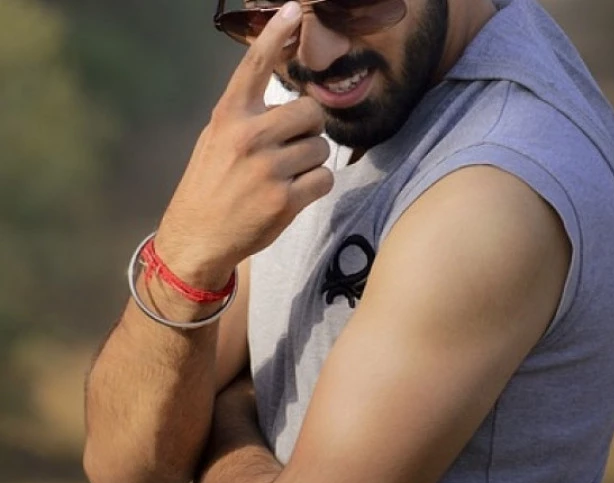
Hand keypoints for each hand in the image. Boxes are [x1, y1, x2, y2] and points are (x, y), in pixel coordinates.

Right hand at [155, 2, 332, 288]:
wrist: (197, 236)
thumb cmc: (211, 184)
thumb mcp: (216, 139)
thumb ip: (248, 117)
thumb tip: (292, 103)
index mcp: (229, 118)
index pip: (254, 68)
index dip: (275, 35)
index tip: (295, 8)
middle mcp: (247, 137)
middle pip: (311, 114)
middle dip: (309, 131)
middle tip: (291, 147)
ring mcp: (267, 170)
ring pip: (320, 149)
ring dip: (310, 162)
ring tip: (283, 176)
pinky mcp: (284, 200)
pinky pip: (324, 179)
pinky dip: (315, 187)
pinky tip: (292, 195)